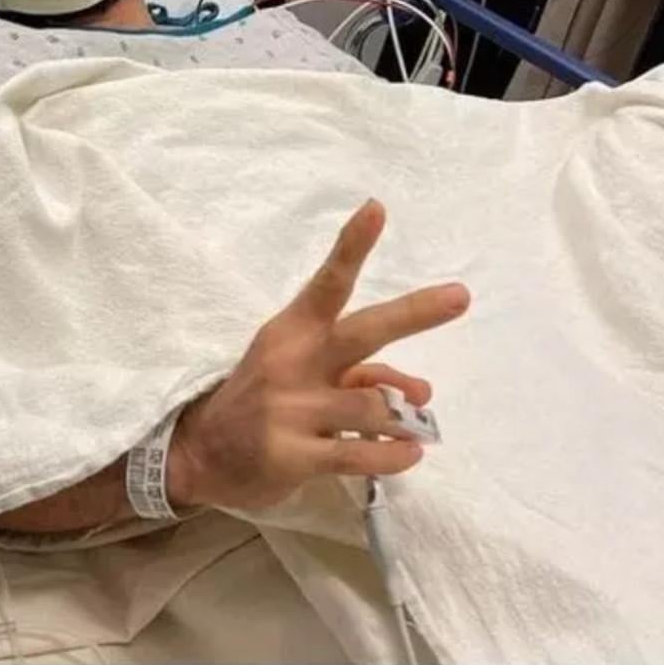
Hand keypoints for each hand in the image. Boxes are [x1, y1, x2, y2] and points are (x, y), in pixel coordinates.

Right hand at [167, 200, 468, 511]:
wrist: (202, 454)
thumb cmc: (267, 401)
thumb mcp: (307, 374)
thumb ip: (365, 374)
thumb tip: (424, 391)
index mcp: (294, 330)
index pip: (328, 282)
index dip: (353, 246)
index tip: (377, 209)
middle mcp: (294, 361)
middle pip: (363, 332)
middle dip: (414, 313)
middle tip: (461, 295)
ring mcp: (292, 410)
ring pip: (374, 406)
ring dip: (404, 419)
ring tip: (410, 428)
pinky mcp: (293, 455)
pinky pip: (362, 456)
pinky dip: (394, 455)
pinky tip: (408, 454)